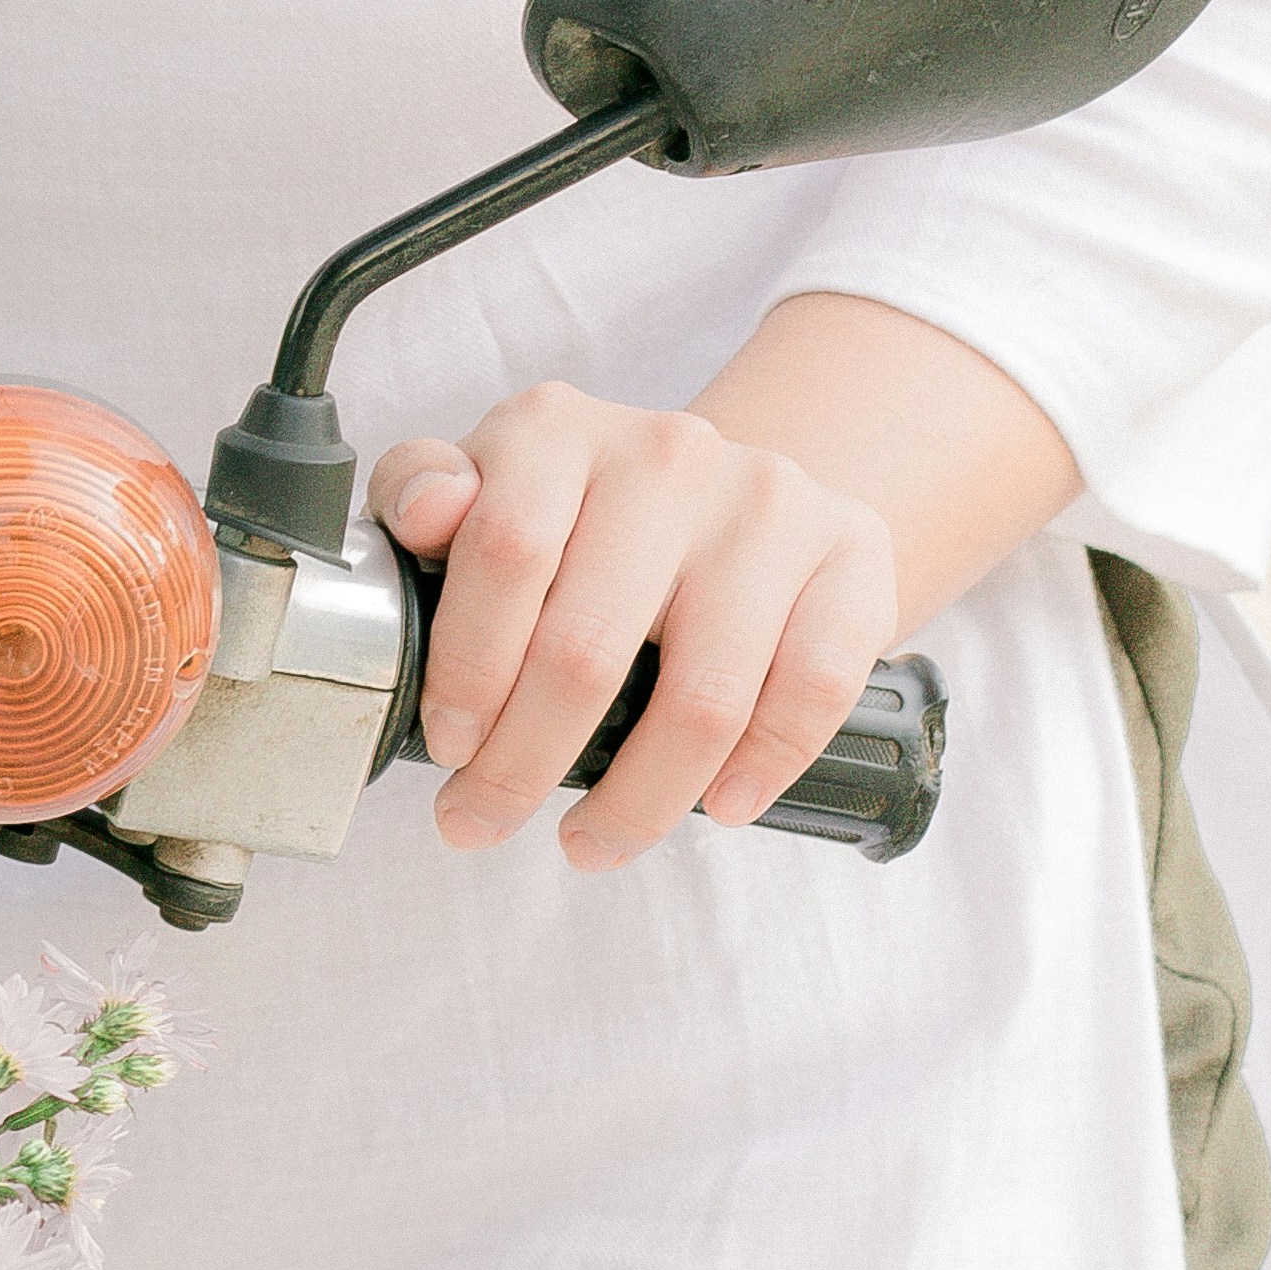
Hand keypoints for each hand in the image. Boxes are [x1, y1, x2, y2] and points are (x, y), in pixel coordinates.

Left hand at [371, 385, 899, 865]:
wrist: (726, 495)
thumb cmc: (579, 515)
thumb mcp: (483, 489)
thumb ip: (420, 490)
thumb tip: (429, 511)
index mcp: (556, 429)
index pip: (505, 553)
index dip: (469, 671)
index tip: (452, 747)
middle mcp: (667, 452)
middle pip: (587, 644)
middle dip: (523, 764)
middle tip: (488, 820)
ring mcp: (767, 503)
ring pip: (700, 694)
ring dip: (639, 798)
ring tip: (594, 840)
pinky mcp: (850, 555)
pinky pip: (813, 690)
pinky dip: (763, 768)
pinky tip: (717, 804)